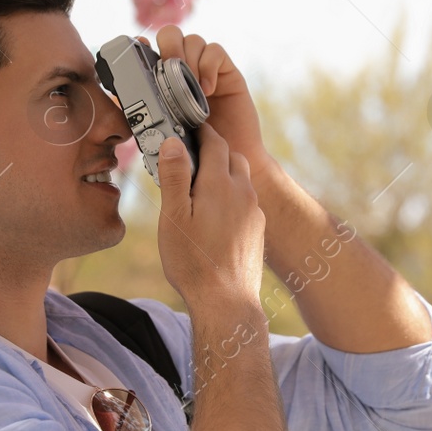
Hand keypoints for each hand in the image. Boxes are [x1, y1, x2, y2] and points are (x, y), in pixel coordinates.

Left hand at [138, 26, 273, 179]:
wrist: (229, 161)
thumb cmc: (196, 150)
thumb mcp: (164, 132)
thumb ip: (146, 113)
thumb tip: (122, 99)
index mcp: (162, 79)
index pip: (149, 49)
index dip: (141, 44)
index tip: (139, 48)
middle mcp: (183, 69)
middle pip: (171, 35)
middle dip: (168, 46)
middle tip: (170, 70)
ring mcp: (205, 68)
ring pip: (193, 40)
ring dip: (189, 59)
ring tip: (191, 87)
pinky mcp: (226, 71)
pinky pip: (215, 51)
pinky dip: (208, 66)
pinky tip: (206, 89)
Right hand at [154, 122, 265, 309]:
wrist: (227, 301)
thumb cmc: (193, 262)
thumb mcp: (173, 217)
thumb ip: (174, 176)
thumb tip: (173, 142)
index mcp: (221, 183)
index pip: (215, 142)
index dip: (200, 132)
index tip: (187, 129)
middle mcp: (244, 192)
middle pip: (232, 157)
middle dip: (214, 152)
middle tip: (190, 160)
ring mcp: (255, 211)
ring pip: (242, 180)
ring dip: (224, 176)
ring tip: (200, 189)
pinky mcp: (258, 229)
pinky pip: (246, 202)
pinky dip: (232, 198)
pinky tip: (215, 217)